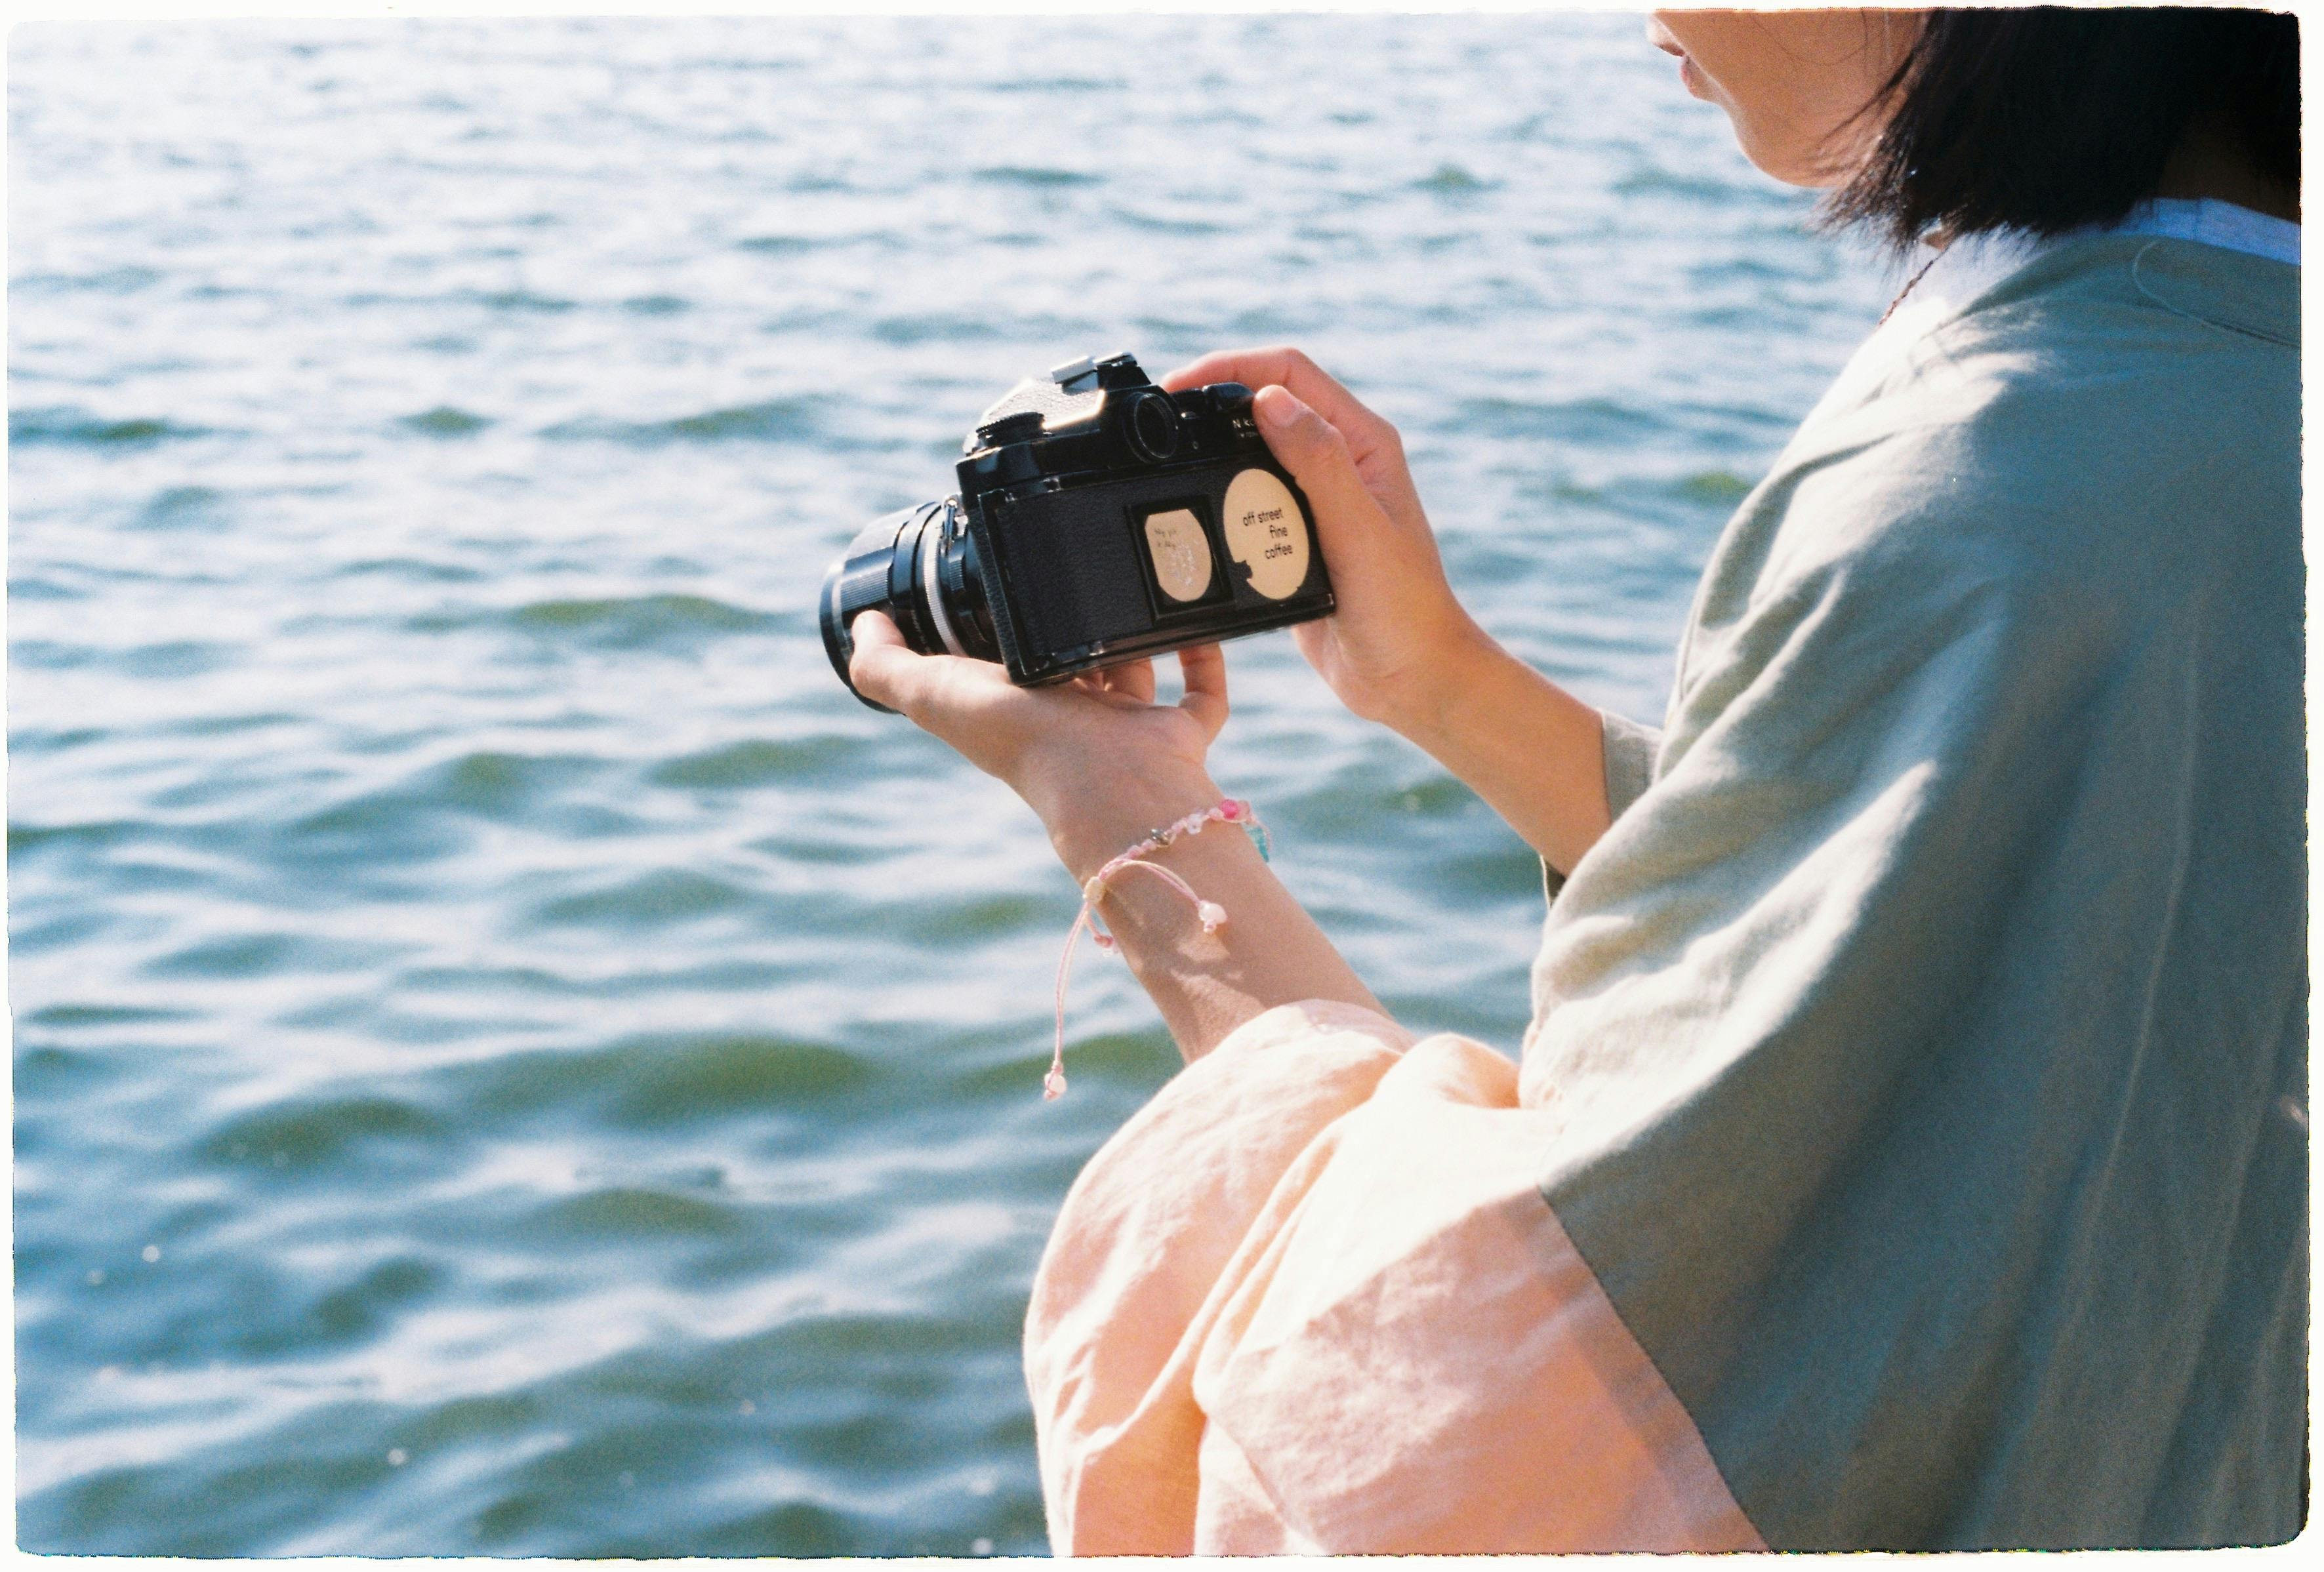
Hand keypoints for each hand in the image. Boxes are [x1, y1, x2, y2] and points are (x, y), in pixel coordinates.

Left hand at [847, 610, 1229, 875]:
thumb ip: (885, 665)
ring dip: (1138, 633)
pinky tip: (1195, 618)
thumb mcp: (933, 693)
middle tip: (1084, 566)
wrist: (1110, 779)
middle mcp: (1071, 721)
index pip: (1007, 666)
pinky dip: (1203, 658)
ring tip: (1140, 575)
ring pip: (1137, 672)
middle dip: (1077, 625)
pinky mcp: (1180, 733)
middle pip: (1075, 665)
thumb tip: (863, 623)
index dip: (1002, 629)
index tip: (1007, 576)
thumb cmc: (1021, 739)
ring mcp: (1129, 728)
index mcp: (1015, 710)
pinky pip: (1201, 694)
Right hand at [1160, 346, 1489, 734]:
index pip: (1291, 373)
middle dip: (1212, 407)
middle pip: (1263, 406)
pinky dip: (1221, 506)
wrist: (1411, 679)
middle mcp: (1340, 460)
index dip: (1231, 367)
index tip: (1179, 387)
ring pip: (1249, 456)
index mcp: (1364, 442)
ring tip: (1177, 471)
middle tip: (1164, 427)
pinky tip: (1203, 518)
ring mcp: (1316, 498)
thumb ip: (1318, 461)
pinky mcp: (1296, 536)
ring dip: (1215, 461)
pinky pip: (1247, 505)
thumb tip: (1269, 400)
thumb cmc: (1404, 608)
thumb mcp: (1359, 529)